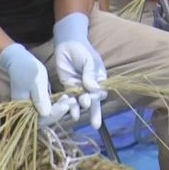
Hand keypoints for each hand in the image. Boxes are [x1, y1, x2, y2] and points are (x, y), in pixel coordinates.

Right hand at [0, 43, 73, 125]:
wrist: (20, 61)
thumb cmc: (28, 69)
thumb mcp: (36, 83)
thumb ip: (40, 99)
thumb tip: (46, 114)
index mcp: (23, 108)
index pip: (41, 118)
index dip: (55, 114)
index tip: (66, 106)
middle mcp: (26, 111)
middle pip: (45, 118)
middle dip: (59, 111)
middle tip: (72, 102)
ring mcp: (31, 107)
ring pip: (47, 114)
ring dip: (59, 108)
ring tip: (71, 100)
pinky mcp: (35, 102)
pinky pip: (46, 108)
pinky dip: (56, 105)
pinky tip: (65, 98)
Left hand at [53, 13, 107, 128]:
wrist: (67, 44)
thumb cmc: (82, 50)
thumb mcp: (89, 61)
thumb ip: (90, 75)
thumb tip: (94, 89)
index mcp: (100, 79)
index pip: (101, 92)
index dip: (97, 97)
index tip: (92, 98)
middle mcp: (90, 85)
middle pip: (94, 101)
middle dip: (94, 112)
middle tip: (95, 125)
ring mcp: (79, 87)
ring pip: (80, 102)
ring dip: (79, 109)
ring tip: (76, 116)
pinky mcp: (68, 87)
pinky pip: (69, 98)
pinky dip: (69, 104)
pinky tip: (68, 109)